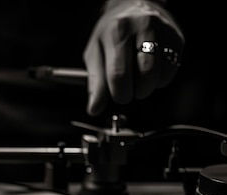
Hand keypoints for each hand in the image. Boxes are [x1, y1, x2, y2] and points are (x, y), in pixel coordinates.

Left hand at [83, 0, 184, 115]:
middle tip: (128, 92)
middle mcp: (143, 27)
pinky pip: (171, 69)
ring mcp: (163, 31)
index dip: (119, 93)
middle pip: (144, 73)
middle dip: (135, 92)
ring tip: (138, 82)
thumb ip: (95, 82)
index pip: (119, 73)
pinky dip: (161, 79)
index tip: (118, 96)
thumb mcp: (95, 52)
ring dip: (148, 87)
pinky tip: (150, 73)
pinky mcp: (176, 37)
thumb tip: (94, 108)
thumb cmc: (111, 33)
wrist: (134, 5)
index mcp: (117, 32)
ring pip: (160, 72)